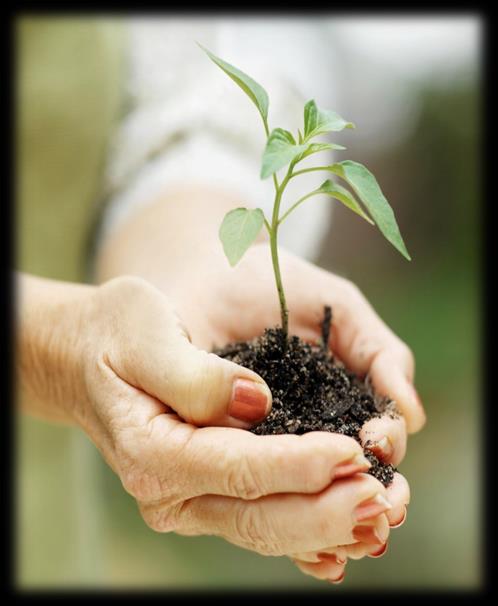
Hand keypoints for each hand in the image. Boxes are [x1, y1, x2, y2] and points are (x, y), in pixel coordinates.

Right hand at [18, 273, 399, 579]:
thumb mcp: (145, 334)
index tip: (353, 452)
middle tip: (383, 498)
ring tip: (381, 514)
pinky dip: (306, 533)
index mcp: (152, 451)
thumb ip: (196, 374)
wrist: (87, 358)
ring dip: (328, 526)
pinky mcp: (205, 494)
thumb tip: (257, 403)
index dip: (299, 464)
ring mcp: (187, 500)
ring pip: (266, 529)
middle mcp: (167, 491)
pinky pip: (260, 523)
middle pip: (258, 517)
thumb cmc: (115, 336)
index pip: (238, 467)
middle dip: (327, 509)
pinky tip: (347, 536)